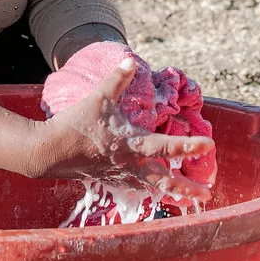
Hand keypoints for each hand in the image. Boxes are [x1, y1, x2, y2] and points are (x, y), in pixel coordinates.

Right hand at [34, 50, 213, 203]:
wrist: (49, 151)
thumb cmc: (77, 124)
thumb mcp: (99, 97)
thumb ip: (118, 79)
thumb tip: (131, 60)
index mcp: (133, 144)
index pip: (169, 147)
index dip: (190, 146)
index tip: (210, 146)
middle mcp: (130, 163)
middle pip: (165, 180)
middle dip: (187, 188)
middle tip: (206, 195)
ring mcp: (120, 175)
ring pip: (151, 188)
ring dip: (171, 194)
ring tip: (187, 200)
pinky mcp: (108, 179)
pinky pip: (133, 188)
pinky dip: (147, 191)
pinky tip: (151, 191)